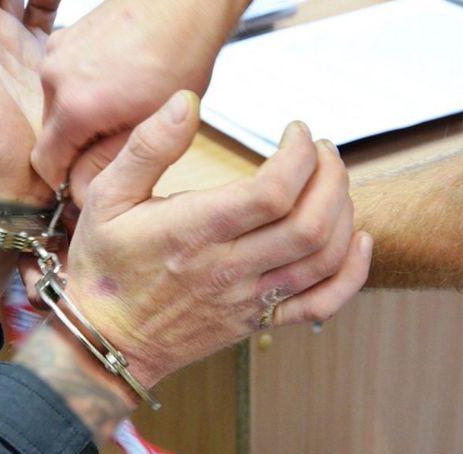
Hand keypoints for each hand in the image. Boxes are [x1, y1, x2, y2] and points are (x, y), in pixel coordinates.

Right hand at [30, 0, 248, 205]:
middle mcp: (55, 77)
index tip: (82, 178)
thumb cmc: (178, 56)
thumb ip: (110, 160)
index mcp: (75, 107)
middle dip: (76, 143)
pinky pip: (65, 76)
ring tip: (122, 103)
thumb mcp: (150, 125)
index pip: (45, 162)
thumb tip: (82, 186)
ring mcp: (57, 51)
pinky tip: (117, 80)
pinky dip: (84, 86)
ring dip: (81, 112)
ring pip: (58, 102)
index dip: (63, 178)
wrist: (183, 3)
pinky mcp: (66, 35)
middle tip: (115, 138)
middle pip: (51, 132)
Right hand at [62, 91, 372, 388]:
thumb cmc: (105, 266)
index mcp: (194, 231)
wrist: (107, 341)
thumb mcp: (105, 197)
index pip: (272, 192)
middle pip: (311, 223)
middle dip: (332, 176)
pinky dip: (352, 273)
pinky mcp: (259, 321)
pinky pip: (322, 304)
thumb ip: (146, 147)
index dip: (300, 155)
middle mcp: (229, 268)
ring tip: (332, 182)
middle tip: (323, 150)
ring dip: (344, 213)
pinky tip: (358, 241)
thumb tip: (186, 102)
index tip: (296, 131)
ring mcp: (249, 299)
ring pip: (323, 258)